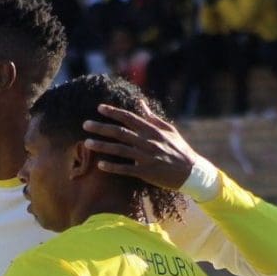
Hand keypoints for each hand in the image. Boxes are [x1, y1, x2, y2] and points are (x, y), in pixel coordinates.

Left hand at [82, 102, 208, 190]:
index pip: (129, 118)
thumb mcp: (168, 130)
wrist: (191, 172)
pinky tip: (100, 165)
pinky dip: (113, 167)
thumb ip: (152, 117)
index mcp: (152, 130)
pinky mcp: (146, 172)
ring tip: (86, 143)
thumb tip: (140, 103)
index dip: (113, 112)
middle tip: (85, 124)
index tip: (99, 108)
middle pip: (120, 132)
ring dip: (102, 146)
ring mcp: (146, 157)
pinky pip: (126, 169)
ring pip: (119, 150)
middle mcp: (147, 141)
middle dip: (101, 127)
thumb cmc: (179, 149)